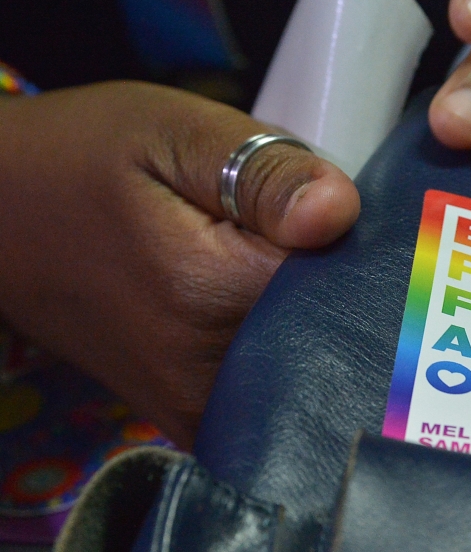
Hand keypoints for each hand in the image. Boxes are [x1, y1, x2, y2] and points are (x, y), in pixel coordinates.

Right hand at [0, 82, 359, 448]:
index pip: (347, 281)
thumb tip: (339, 213)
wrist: (2, 219)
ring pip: (310, 359)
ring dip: (308, 310)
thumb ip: (263, 172)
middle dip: (333, 277)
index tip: (327, 210)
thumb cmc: (85, 161)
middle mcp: (212, 373)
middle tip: (289, 227)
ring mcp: (200, 407)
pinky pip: (276, 385)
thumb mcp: (174, 134)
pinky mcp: (195, 417)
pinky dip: (286, 343)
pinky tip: (251, 297)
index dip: (354, 242)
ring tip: (259, 257)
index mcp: (213, 297)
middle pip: (332, 329)